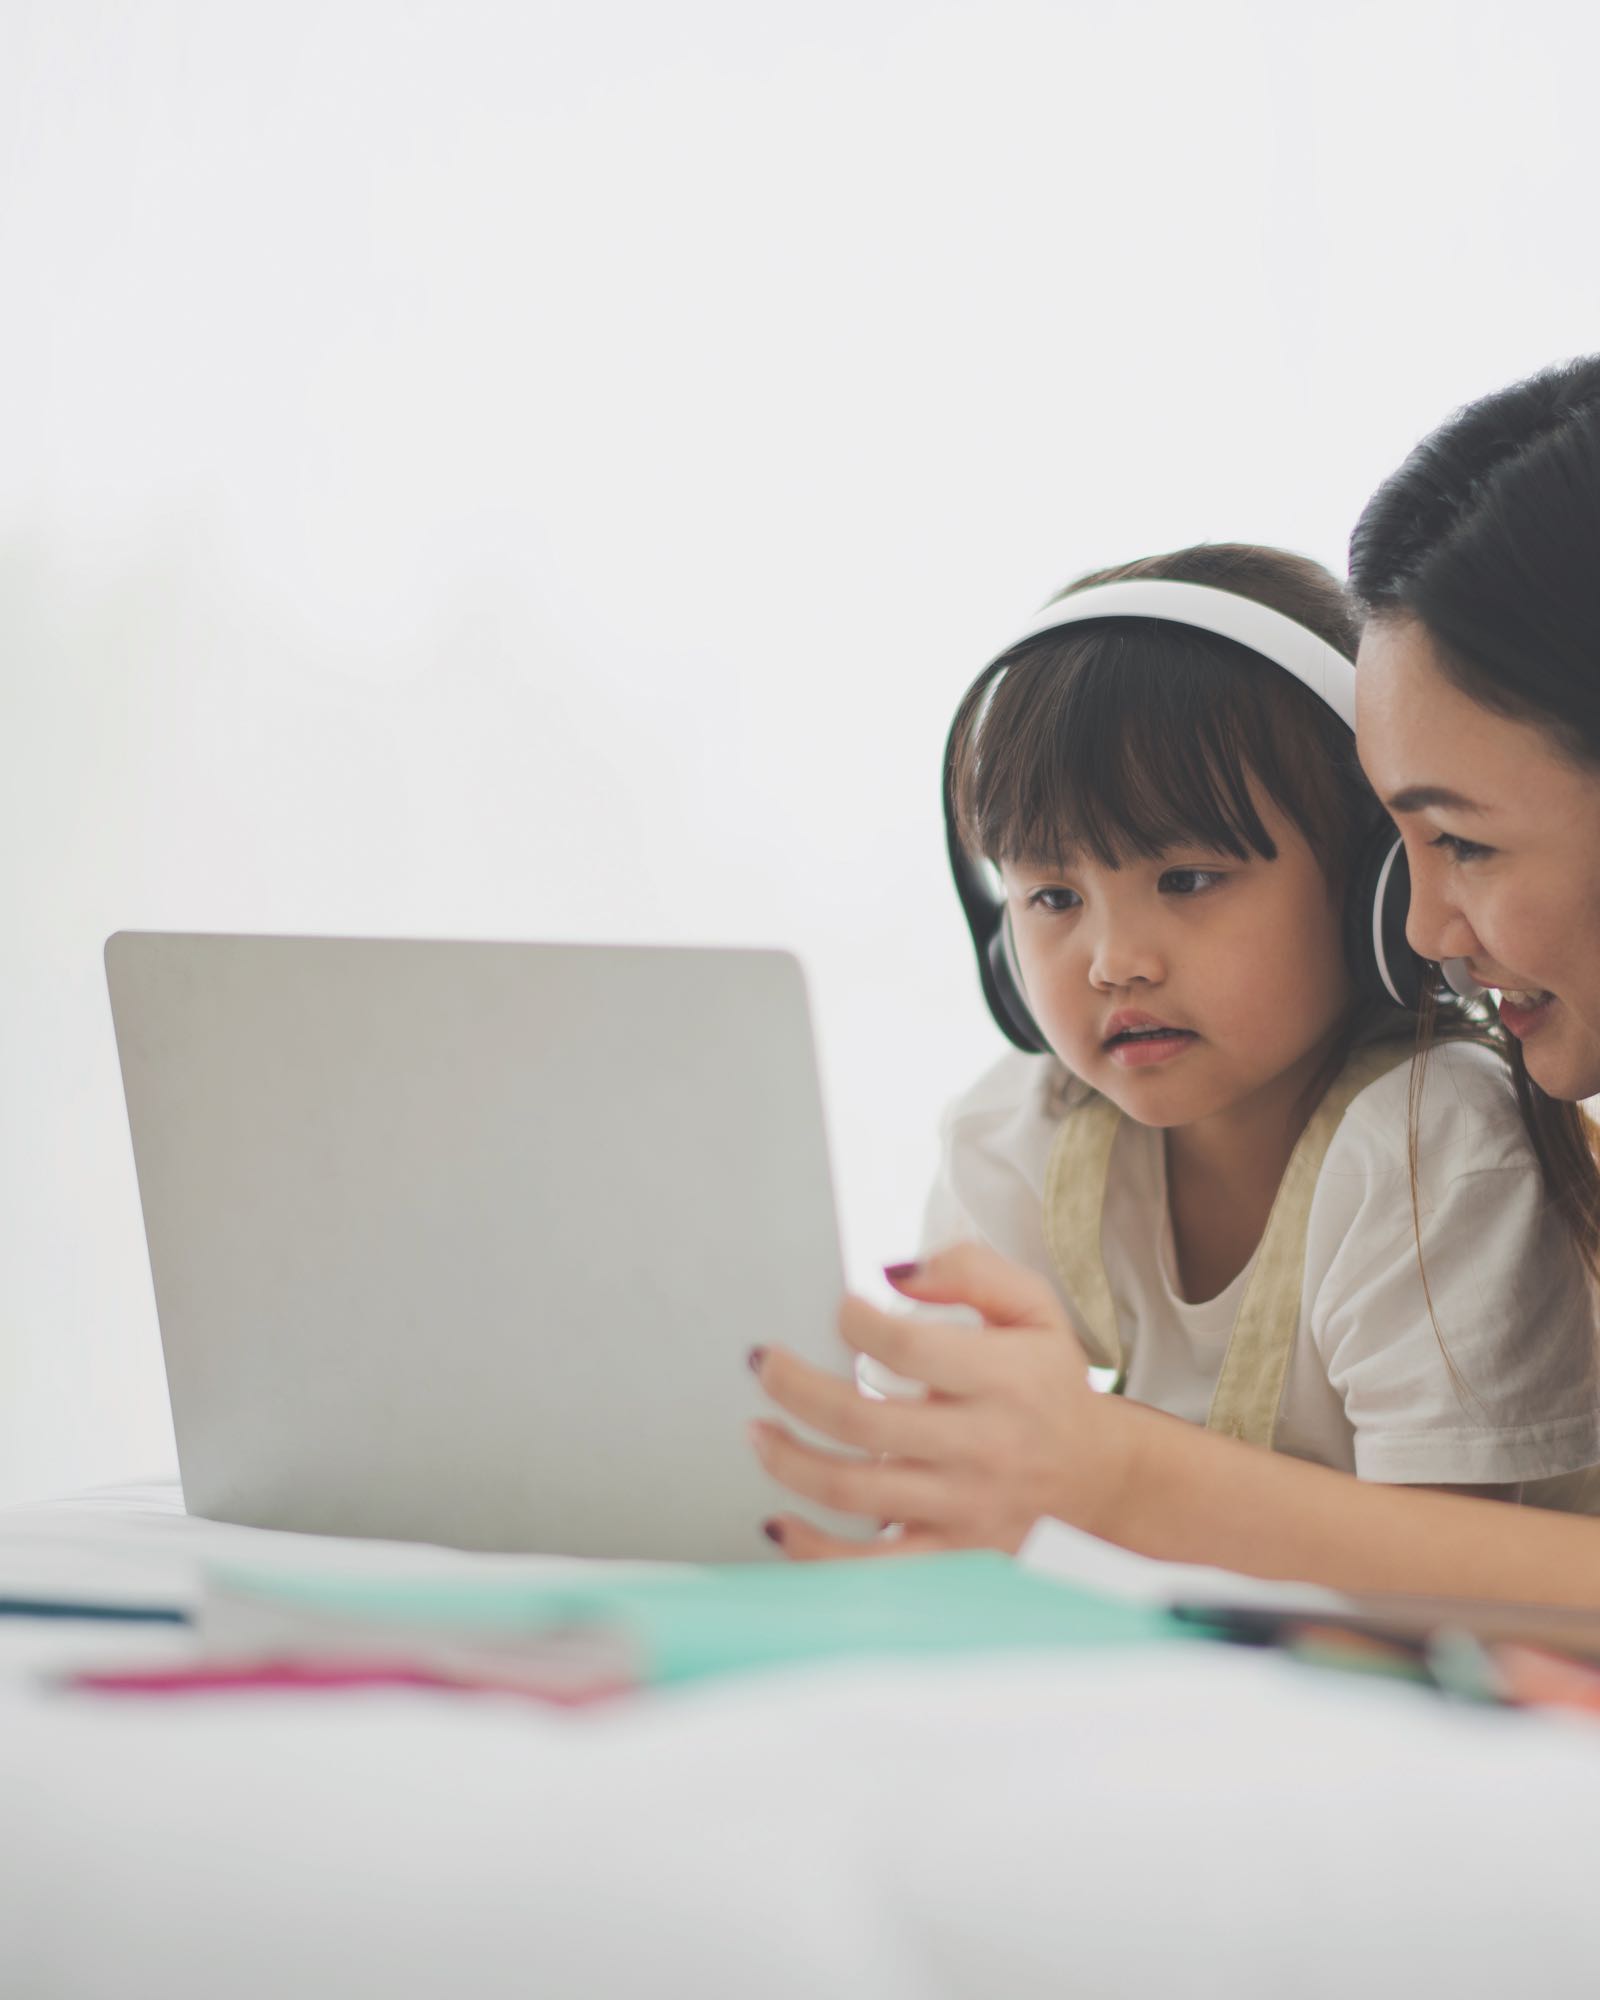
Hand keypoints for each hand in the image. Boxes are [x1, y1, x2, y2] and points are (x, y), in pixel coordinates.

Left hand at [748, 1242, 1131, 1560]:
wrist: (1101, 1479)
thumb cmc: (1049, 1385)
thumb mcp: (1032, 1309)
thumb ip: (971, 1270)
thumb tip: (892, 1272)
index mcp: (1002, 1379)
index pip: (907, 1347)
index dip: (857, 1322)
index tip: (839, 1308)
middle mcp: (980, 1446)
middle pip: (862, 1421)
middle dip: (795, 1388)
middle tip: (762, 1363)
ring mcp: (962, 1507)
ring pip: (853, 1491)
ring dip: (788, 1460)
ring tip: (758, 1430)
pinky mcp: (950, 1554)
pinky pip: (870, 1565)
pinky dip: (814, 1550)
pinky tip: (778, 1521)